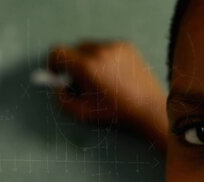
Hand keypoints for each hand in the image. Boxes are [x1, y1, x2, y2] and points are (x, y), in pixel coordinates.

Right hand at [47, 41, 167, 152]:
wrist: (149, 108)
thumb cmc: (117, 114)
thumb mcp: (83, 113)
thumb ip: (63, 99)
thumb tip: (57, 86)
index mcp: (87, 67)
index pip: (58, 52)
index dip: (53, 63)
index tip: (58, 74)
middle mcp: (100, 51)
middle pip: (73, 49)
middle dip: (73, 63)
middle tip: (81, 81)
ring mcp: (115, 46)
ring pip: (90, 47)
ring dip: (88, 60)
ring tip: (100, 80)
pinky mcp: (126, 46)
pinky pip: (106, 47)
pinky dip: (104, 58)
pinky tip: (113, 75)